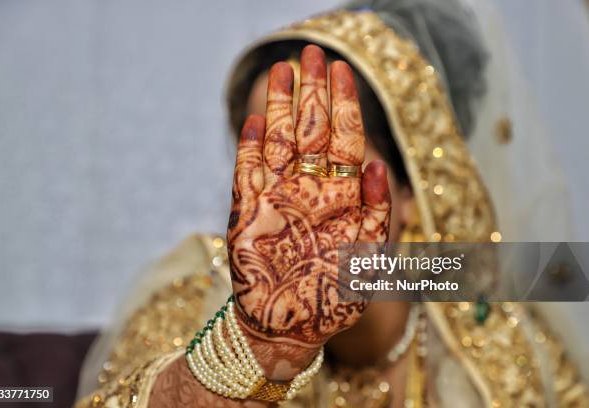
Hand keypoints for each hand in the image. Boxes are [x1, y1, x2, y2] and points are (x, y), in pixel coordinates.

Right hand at [227, 45, 390, 360]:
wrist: (289, 327)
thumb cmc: (333, 299)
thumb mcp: (369, 260)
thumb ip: (378, 215)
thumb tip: (380, 167)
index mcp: (342, 198)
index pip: (345, 140)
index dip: (344, 105)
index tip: (342, 70)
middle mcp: (310, 190)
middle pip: (312, 130)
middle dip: (314, 91)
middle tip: (311, 53)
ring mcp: (278, 198)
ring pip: (278, 141)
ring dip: (279, 106)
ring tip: (281, 70)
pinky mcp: (247, 213)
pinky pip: (247, 172)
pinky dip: (249, 147)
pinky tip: (254, 120)